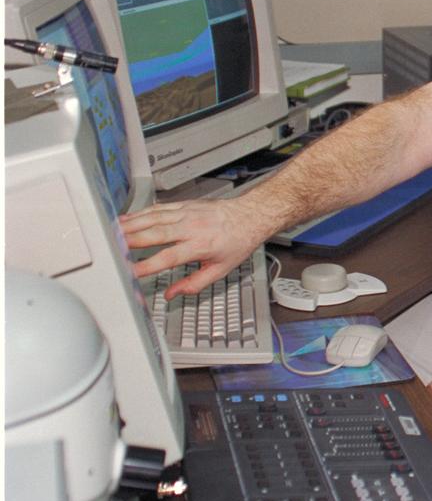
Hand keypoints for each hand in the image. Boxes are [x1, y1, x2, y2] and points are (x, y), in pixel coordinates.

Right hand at [122, 196, 272, 298]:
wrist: (251, 215)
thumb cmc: (238, 241)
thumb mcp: (221, 269)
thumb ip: (194, 284)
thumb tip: (173, 294)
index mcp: (200, 246)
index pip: (168, 257)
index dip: (147, 266)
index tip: (130, 273)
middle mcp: (192, 228)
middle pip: (155, 234)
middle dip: (131, 241)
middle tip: (111, 247)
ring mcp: (187, 214)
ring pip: (153, 218)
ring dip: (131, 224)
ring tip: (111, 231)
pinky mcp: (185, 205)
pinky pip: (159, 208)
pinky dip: (141, 213)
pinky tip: (128, 218)